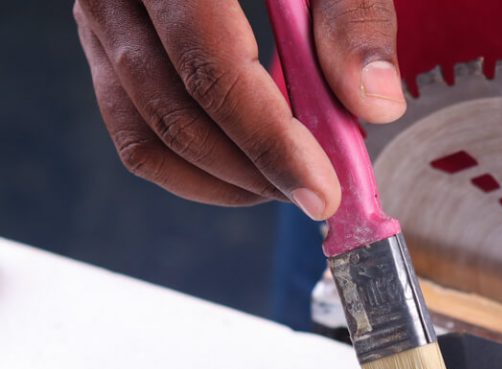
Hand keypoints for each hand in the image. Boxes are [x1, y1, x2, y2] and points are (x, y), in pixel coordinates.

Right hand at [73, 0, 403, 215]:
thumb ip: (353, 16)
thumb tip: (375, 105)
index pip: (210, 66)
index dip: (269, 141)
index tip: (322, 191)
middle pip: (174, 110)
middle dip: (255, 171)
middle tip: (320, 195)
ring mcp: (103, 18)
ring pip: (147, 132)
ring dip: (226, 179)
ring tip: (291, 185)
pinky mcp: (108, 44)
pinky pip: (134, 127)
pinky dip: (193, 168)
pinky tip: (251, 172)